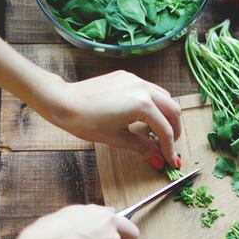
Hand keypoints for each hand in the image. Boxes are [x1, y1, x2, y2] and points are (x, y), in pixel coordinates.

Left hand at [38, 71, 181, 167]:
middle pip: (172, 109)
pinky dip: (155, 104)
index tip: (171, 161)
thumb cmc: (86, 122)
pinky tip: (146, 117)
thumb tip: (158, 160)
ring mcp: (135, 80)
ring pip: (164, 96)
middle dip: (174, 129)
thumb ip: (143, 147)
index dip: (169, 148)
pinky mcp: (126, 77)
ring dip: (167, 115)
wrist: (64, 102)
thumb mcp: (117, 138)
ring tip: (160, 132)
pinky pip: (150, 90)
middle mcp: (142, 88)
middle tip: (170, 146)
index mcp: (142, 105)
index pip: (164, 130)